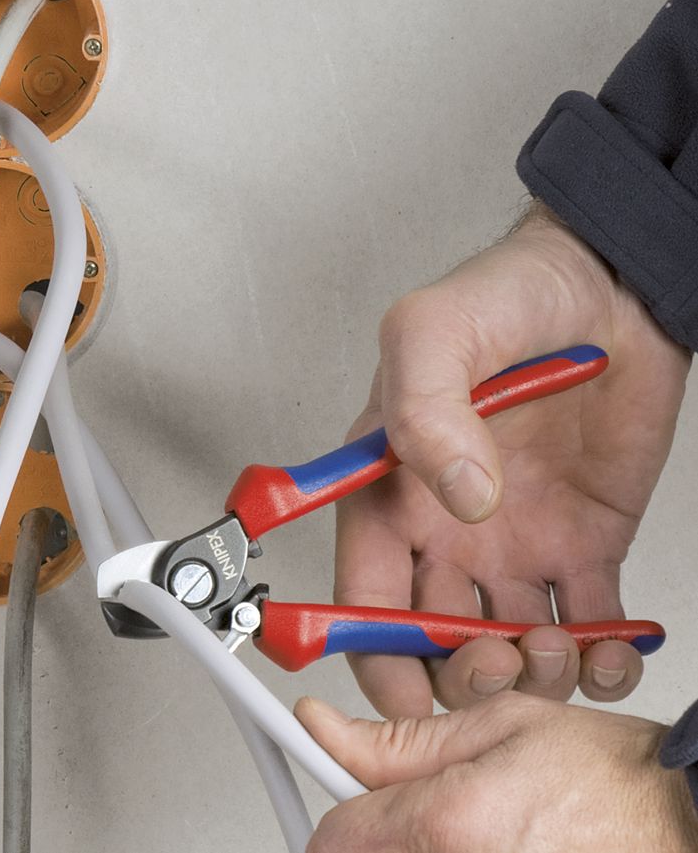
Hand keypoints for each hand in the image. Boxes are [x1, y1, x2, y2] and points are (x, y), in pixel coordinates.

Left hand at [295, 692, 697, 851]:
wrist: (686, 821)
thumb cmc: (610, 777)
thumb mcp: (496, 724)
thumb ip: (396, 741)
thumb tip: (323, 729)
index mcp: (447, 823)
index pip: (334, 836)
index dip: (333, 803)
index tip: (341, 785)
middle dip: (374, 833)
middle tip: (417, 805)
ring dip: (414, 846)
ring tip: (466, 823)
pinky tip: (488, 840)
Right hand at [339, 202, 690, 716]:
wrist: (609, 286)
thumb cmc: (506, 296)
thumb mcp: (435, 329)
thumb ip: (426, 408)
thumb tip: (460, 497)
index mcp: (392, 489)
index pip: (363, 593)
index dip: (371, 651)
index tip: (403, 686)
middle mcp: (445, 527)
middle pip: (430, 641)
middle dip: (459, 674)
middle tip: (496, 655)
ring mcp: (514, 542)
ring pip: (507, 651)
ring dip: (530, 675)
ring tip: (556, 645)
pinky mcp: (582, 547)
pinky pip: (586, 632)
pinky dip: (601, 663)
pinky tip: (610, 647)